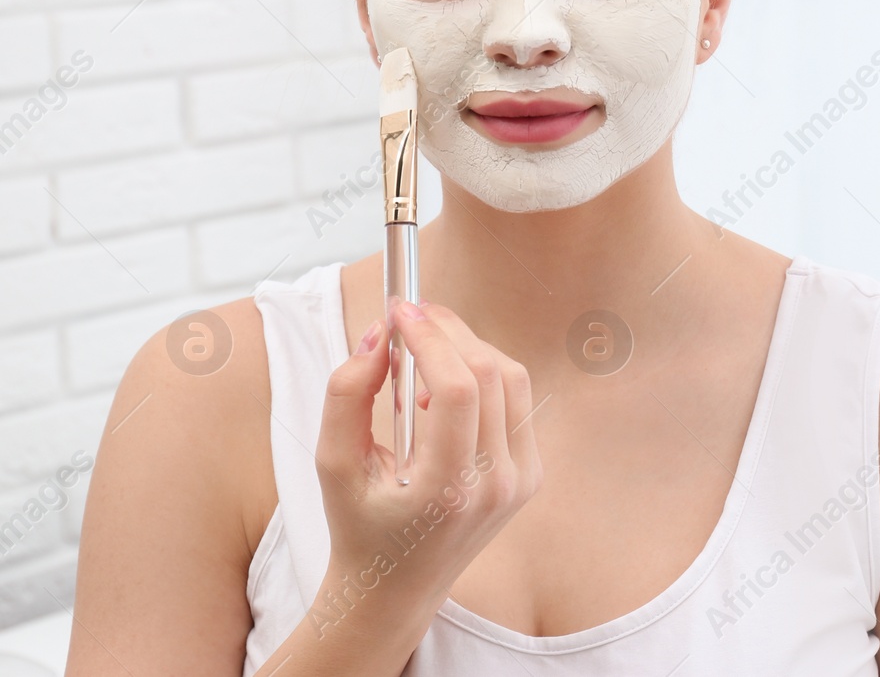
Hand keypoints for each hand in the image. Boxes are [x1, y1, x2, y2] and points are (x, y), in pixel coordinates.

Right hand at [313, 299, 541, 623]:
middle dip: (448, 330)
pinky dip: (483, 378)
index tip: (399, 310)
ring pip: (510, 379)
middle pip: (489, 373)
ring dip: (467, 350)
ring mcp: (520, 481)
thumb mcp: (332, 462)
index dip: (430, 337)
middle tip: (410, 315)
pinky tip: (442, 393)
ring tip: (421, 356)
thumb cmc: (359, 524)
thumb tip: (381, 335)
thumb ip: (346, 393)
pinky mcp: (530, 474)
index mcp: (446, 490)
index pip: (455, 389)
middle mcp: (494, 485)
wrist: (397, 586)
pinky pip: (516, 401)